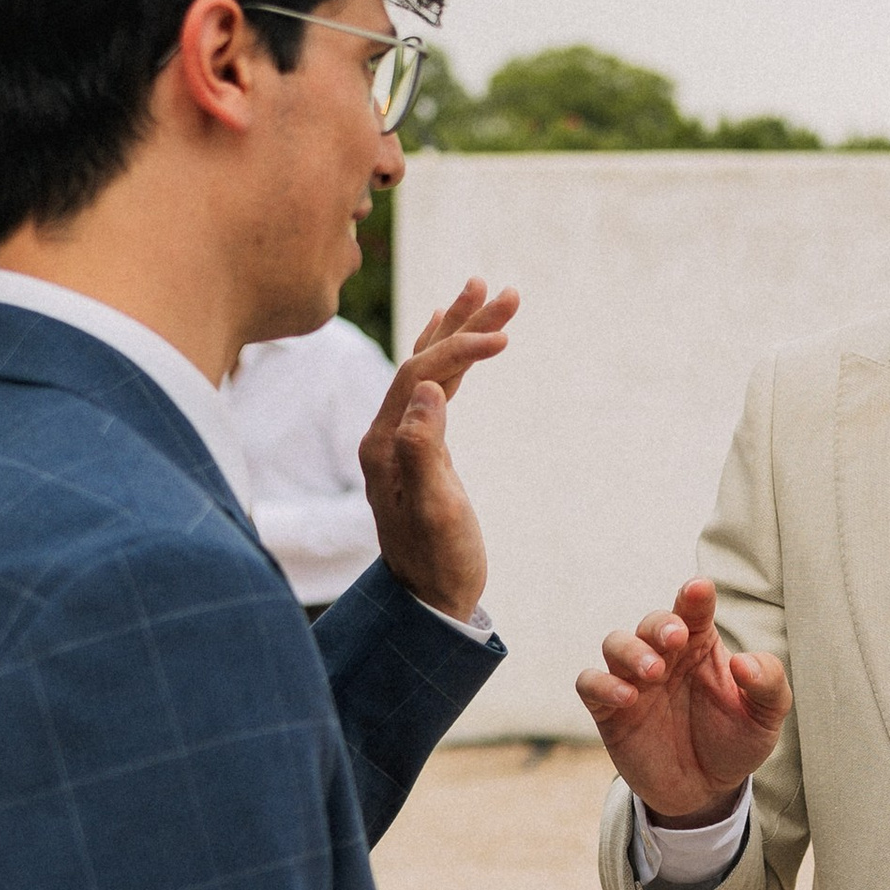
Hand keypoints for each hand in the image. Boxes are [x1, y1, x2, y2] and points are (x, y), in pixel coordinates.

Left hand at [359, 280, 517, 618]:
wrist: (429, 601)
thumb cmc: (439, 562)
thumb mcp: (436, 511)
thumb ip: (426, 450)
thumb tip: (428, 390)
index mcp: (384, 445)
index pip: (419, 376)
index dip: (460, 348)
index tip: (505, 338)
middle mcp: (385, 435)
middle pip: (421, 361)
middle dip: (463, 322)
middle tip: (502, 288)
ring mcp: (399, 440)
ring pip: (428, 369)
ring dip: (459, 329)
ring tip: (487, 289)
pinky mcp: (417, 448)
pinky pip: (430, 387)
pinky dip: (449, 357)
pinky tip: (454, 335)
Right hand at [575, 576, 791, 823]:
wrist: (706, 791)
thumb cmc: (735, 741)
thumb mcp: (765, 716)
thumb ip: (767, 684)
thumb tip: (744, 662)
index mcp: (701, 646)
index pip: (694, 610)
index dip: (695, 595)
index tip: (700, 587)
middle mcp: (665, 657)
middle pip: (652, 623)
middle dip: (660, 625)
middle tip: (676, 638)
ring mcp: (635, 681)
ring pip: (615, 644)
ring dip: (631, 651)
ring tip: (653, 672)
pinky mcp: (611, 711)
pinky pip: (590, 684)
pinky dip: (602, 684)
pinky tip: (628, 697)